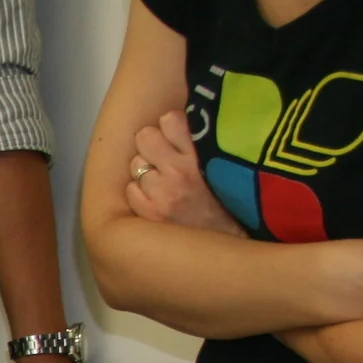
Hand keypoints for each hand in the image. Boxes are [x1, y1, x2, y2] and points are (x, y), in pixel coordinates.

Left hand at [127, 111, 246, 235]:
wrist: (232, 243)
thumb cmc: (230, 202)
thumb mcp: (224, 165)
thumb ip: (202, 143)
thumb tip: (178, 122)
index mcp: (202, 155)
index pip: (169, 119)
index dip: (169, 126)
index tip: (175, 137)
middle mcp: (180, 172)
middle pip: (144, 137)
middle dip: (151, 145)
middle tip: (163, 158)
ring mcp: (163, 194)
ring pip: (136, 164)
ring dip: (146, 171)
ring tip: (163, 182)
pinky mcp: (151, 214)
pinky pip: (130, 191)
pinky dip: (139, 194)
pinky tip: (156, 199)